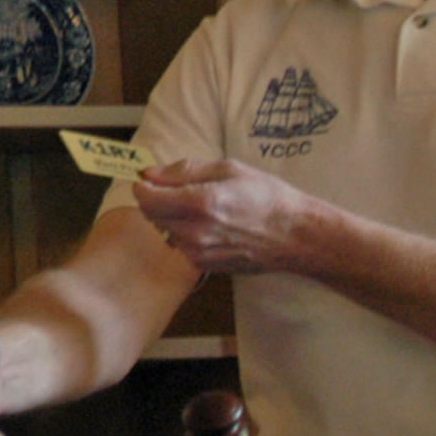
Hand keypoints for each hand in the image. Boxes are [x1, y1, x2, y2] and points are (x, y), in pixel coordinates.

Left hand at [132, 158, 318, 276]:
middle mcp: (195, 231)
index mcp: (201, 202)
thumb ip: (184, 170)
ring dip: (173, 217)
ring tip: (202, 208)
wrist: (293, 235)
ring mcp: (198, 252)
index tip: (148, 179)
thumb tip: (150, 173)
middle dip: (158, 200)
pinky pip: (181, 245)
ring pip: (165, 231)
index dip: (142, 186)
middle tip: (180, 189)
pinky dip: (186, 233)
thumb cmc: (266, 196)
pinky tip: (211, 225)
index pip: (148, 198)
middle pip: (153, 216)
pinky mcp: (204, 266)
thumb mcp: (229, 169)